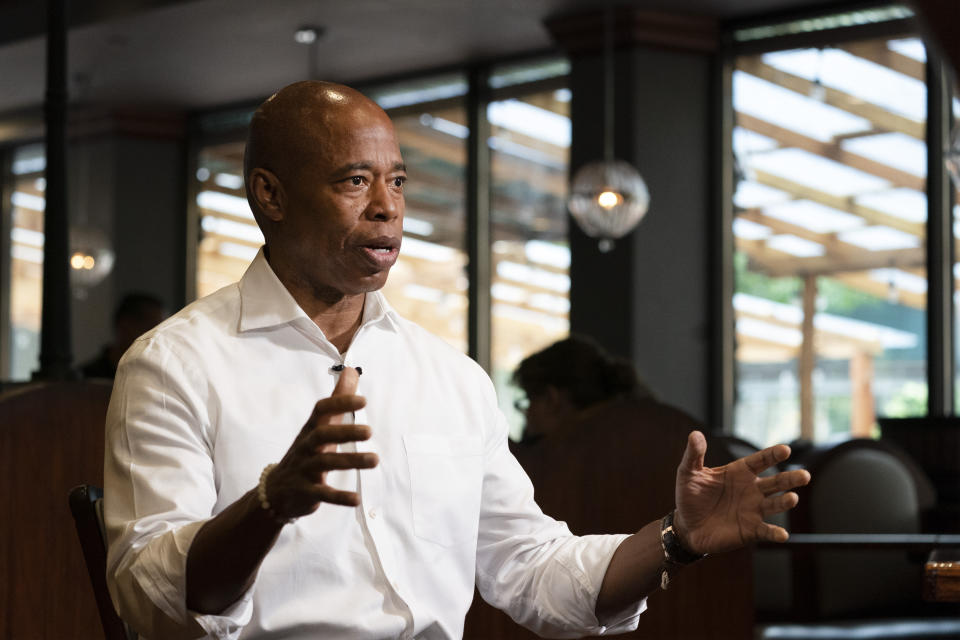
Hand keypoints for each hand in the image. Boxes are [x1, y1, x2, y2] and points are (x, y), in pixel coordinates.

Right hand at [266, 367, 378, 518]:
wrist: (276, 491)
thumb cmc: (307, 451)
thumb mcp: (320, 425)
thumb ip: (338, 400)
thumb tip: (350, 370)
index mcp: (311, 428)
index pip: (321, 409)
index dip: (340, 403)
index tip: (363, 400)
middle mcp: (306, 446)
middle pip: (321, 435)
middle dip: (345, 432)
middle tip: (370, 431)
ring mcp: (304, 469)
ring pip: (325, 463)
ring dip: (351, 461)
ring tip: (375, 460)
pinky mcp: (305, 492)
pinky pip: (322, 494)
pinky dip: (339, 497)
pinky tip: (357, 499)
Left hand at [673, 430, 809, 554]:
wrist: (686, 526)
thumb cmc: (689, 496)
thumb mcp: (688, 473)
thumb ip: (694, 454)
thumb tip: (695, 434)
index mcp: (739, 472)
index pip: (760, 461)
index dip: (772, 455)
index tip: (785, 450)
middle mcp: (752, 490)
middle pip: (776, 482)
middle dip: (790, 479)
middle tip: (804, 476)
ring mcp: (753, 510)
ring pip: (775, 504)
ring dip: (785, 502)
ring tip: (792, 498)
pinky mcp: (751, 530)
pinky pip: (766, 531)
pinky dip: (775, 533)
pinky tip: (782, 535)